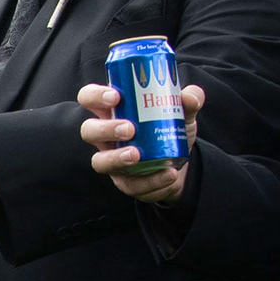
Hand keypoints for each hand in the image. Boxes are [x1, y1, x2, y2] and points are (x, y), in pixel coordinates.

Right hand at [76, 82, 201, 204]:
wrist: (179, 162)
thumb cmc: (168, 129)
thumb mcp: (182, 113)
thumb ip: (189, 101)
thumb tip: (191, 96)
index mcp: (113, 111)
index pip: (90, 98)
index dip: (95, 96)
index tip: (116, 97)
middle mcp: (106, 136)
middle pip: (88, 130)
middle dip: (106, 129)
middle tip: (129, 129)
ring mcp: (112, 160)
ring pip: (100, 161)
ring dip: (116, 158)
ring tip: (137, 155)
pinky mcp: (125, 182)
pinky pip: (131, 184)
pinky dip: (151, 180)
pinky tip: (168, 173)